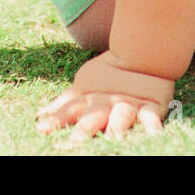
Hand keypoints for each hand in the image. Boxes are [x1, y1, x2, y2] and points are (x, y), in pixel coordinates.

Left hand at [36, 51, 174, 139]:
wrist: (140, 54)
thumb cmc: (108, 76)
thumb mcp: (82, 88)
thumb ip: (64, 105)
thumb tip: (40, 116)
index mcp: (88, 99)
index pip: (68, 110)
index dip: (56, 119)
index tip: (42, 128)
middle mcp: (106, 103)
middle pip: (94, 115)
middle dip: (85, 127)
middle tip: (76, 140)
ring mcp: (128, 104)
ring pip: (121, 115)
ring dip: (117, 125)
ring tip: (115, 137)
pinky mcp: (150, 106)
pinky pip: (151, 115)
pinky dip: (152, 124)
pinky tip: (153, 133)